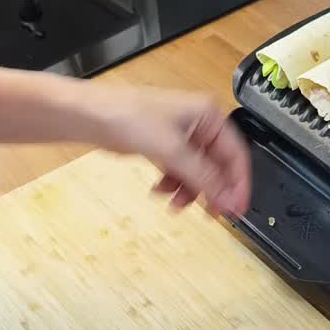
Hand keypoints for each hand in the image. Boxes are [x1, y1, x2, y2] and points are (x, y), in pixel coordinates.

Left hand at [92, 85, 251, 216]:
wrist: (90, 117)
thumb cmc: (128, 116)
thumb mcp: (172, 150)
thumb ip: (203, 177)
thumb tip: (228, 199)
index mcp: (209, 115)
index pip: (236, 155)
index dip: (238, 184)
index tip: (236, 208)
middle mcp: (199, 124)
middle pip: (217, 166)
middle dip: (212, 190)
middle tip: (211, 214)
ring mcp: (181, 136)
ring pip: (198, 173)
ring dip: (190, 191)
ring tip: (177, 204)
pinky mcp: (165, 147)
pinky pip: (180, 172)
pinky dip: (173, 185)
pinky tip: (161, 191)